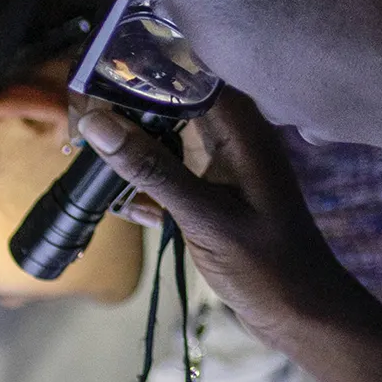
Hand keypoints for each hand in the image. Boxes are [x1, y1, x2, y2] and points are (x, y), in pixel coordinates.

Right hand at [78, 90, 381, 381]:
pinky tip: (117, 199)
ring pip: (168, 137)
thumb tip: (97, 122)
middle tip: (80, 119)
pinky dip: (145, 182)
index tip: (93, 74)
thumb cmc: (265, 264)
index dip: (142, 68)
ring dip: (133, 147)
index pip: (188, 73)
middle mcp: (234, 137)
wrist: (301, 314)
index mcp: (243, 129)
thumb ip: (152, 168)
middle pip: (173, 101)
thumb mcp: (203, 215)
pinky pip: (171, 172)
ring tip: (87, 150)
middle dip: (128, 108)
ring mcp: (225, 165)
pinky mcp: (215, 193)